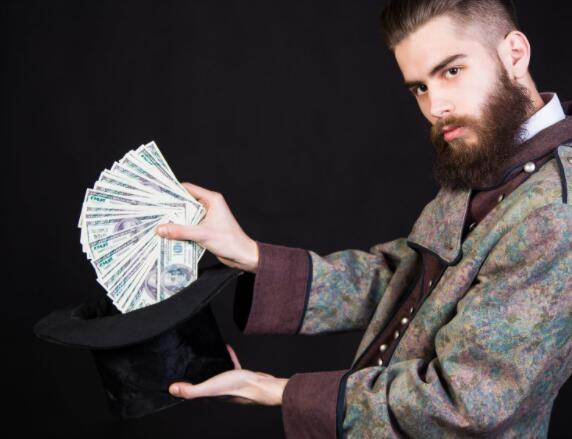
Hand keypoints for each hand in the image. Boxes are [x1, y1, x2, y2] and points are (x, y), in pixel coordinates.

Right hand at [156, 182, 258, 272]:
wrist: (242, 255)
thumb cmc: (229, 241)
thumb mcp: (202, 235)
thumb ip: (180, 231)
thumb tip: (160, 229)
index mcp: (212, 199)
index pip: (189, 189)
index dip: (174, 191)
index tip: (159, 195)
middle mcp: (210, 205)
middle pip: (186, 201)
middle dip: (172, 207)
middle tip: (156, 211)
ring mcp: (208, 216)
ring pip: (188, 213)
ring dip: (176, 219)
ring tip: (159, 222)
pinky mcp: (207, 226)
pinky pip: (191, 223)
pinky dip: (182, 227)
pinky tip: (170, 232)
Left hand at [169, 344, 287, 405]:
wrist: (260, 385)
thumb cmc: (236, 388)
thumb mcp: (210, 387)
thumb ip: (191, 390)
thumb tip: (172, 390)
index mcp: (208, 395)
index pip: (192, 392)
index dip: (184, 385)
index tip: (177, 376)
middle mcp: (217, 391)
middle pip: (203, 381)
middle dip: (196, 372)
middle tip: (189, 361)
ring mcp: (228, 383)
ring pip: (216, 373)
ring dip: (211, 364)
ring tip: (205, 354)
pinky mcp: (239, 376)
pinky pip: (230, 364)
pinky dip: (227, 356)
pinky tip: (226, 347)